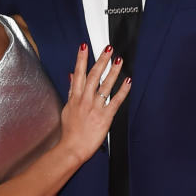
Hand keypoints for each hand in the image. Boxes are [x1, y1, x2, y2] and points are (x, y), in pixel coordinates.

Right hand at [58, 45, 129, 164]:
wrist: (71, 148)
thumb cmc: (70, 131)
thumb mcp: (67, 108)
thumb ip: (71, 91)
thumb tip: (72, 76)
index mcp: (75, 98)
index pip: (79, 74)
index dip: (81, 59)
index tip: (84, 47)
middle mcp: (85, 100)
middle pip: (93, 76)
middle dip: (101, 61)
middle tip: (108, 49)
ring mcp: (95, 108)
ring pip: (105, 86)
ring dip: (113, 71)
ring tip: (119, 60)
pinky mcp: (104, 117)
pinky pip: (115, 101)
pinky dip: (122, 91)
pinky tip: (128, 82)